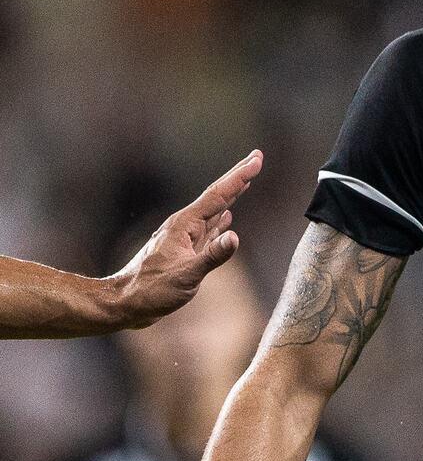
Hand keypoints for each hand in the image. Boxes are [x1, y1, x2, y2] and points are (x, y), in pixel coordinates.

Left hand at [108, 150, 262, 327]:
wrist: (126, 302)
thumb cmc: (152, 290)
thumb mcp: (186, 276)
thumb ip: (212, 256)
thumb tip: (235, 237)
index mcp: (185, 225)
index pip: (218, 196)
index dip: (239, 177)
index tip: (257, 160)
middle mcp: (184, 226)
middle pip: (216, 196)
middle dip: (237, 177)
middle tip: (256, 158)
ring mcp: (184, 237)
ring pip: (213, 211)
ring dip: (231, 196)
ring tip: (245, 183)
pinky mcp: (184, 250)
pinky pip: (208, 228)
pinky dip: (221, 220)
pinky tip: (226, 218)